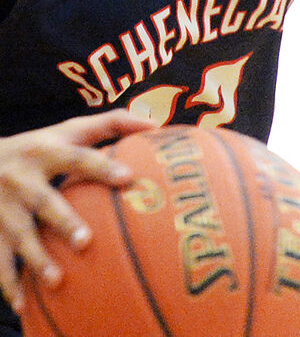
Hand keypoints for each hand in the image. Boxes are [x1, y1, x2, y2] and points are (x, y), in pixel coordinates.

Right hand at [0, 109, 154, 311]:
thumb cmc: (38, 147)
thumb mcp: (68, 130)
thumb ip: (111, 124)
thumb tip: (155, 123)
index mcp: (46, 152)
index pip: (78, 158)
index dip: (103, 166)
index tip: (129, 178)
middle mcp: (22, 179)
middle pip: (44, 202)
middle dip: (63, 221)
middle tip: (87, 241)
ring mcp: (2, 208)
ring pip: (18, 236)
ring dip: (36, 259)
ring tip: (56, 281)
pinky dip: (8, 284)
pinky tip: (23, 305)